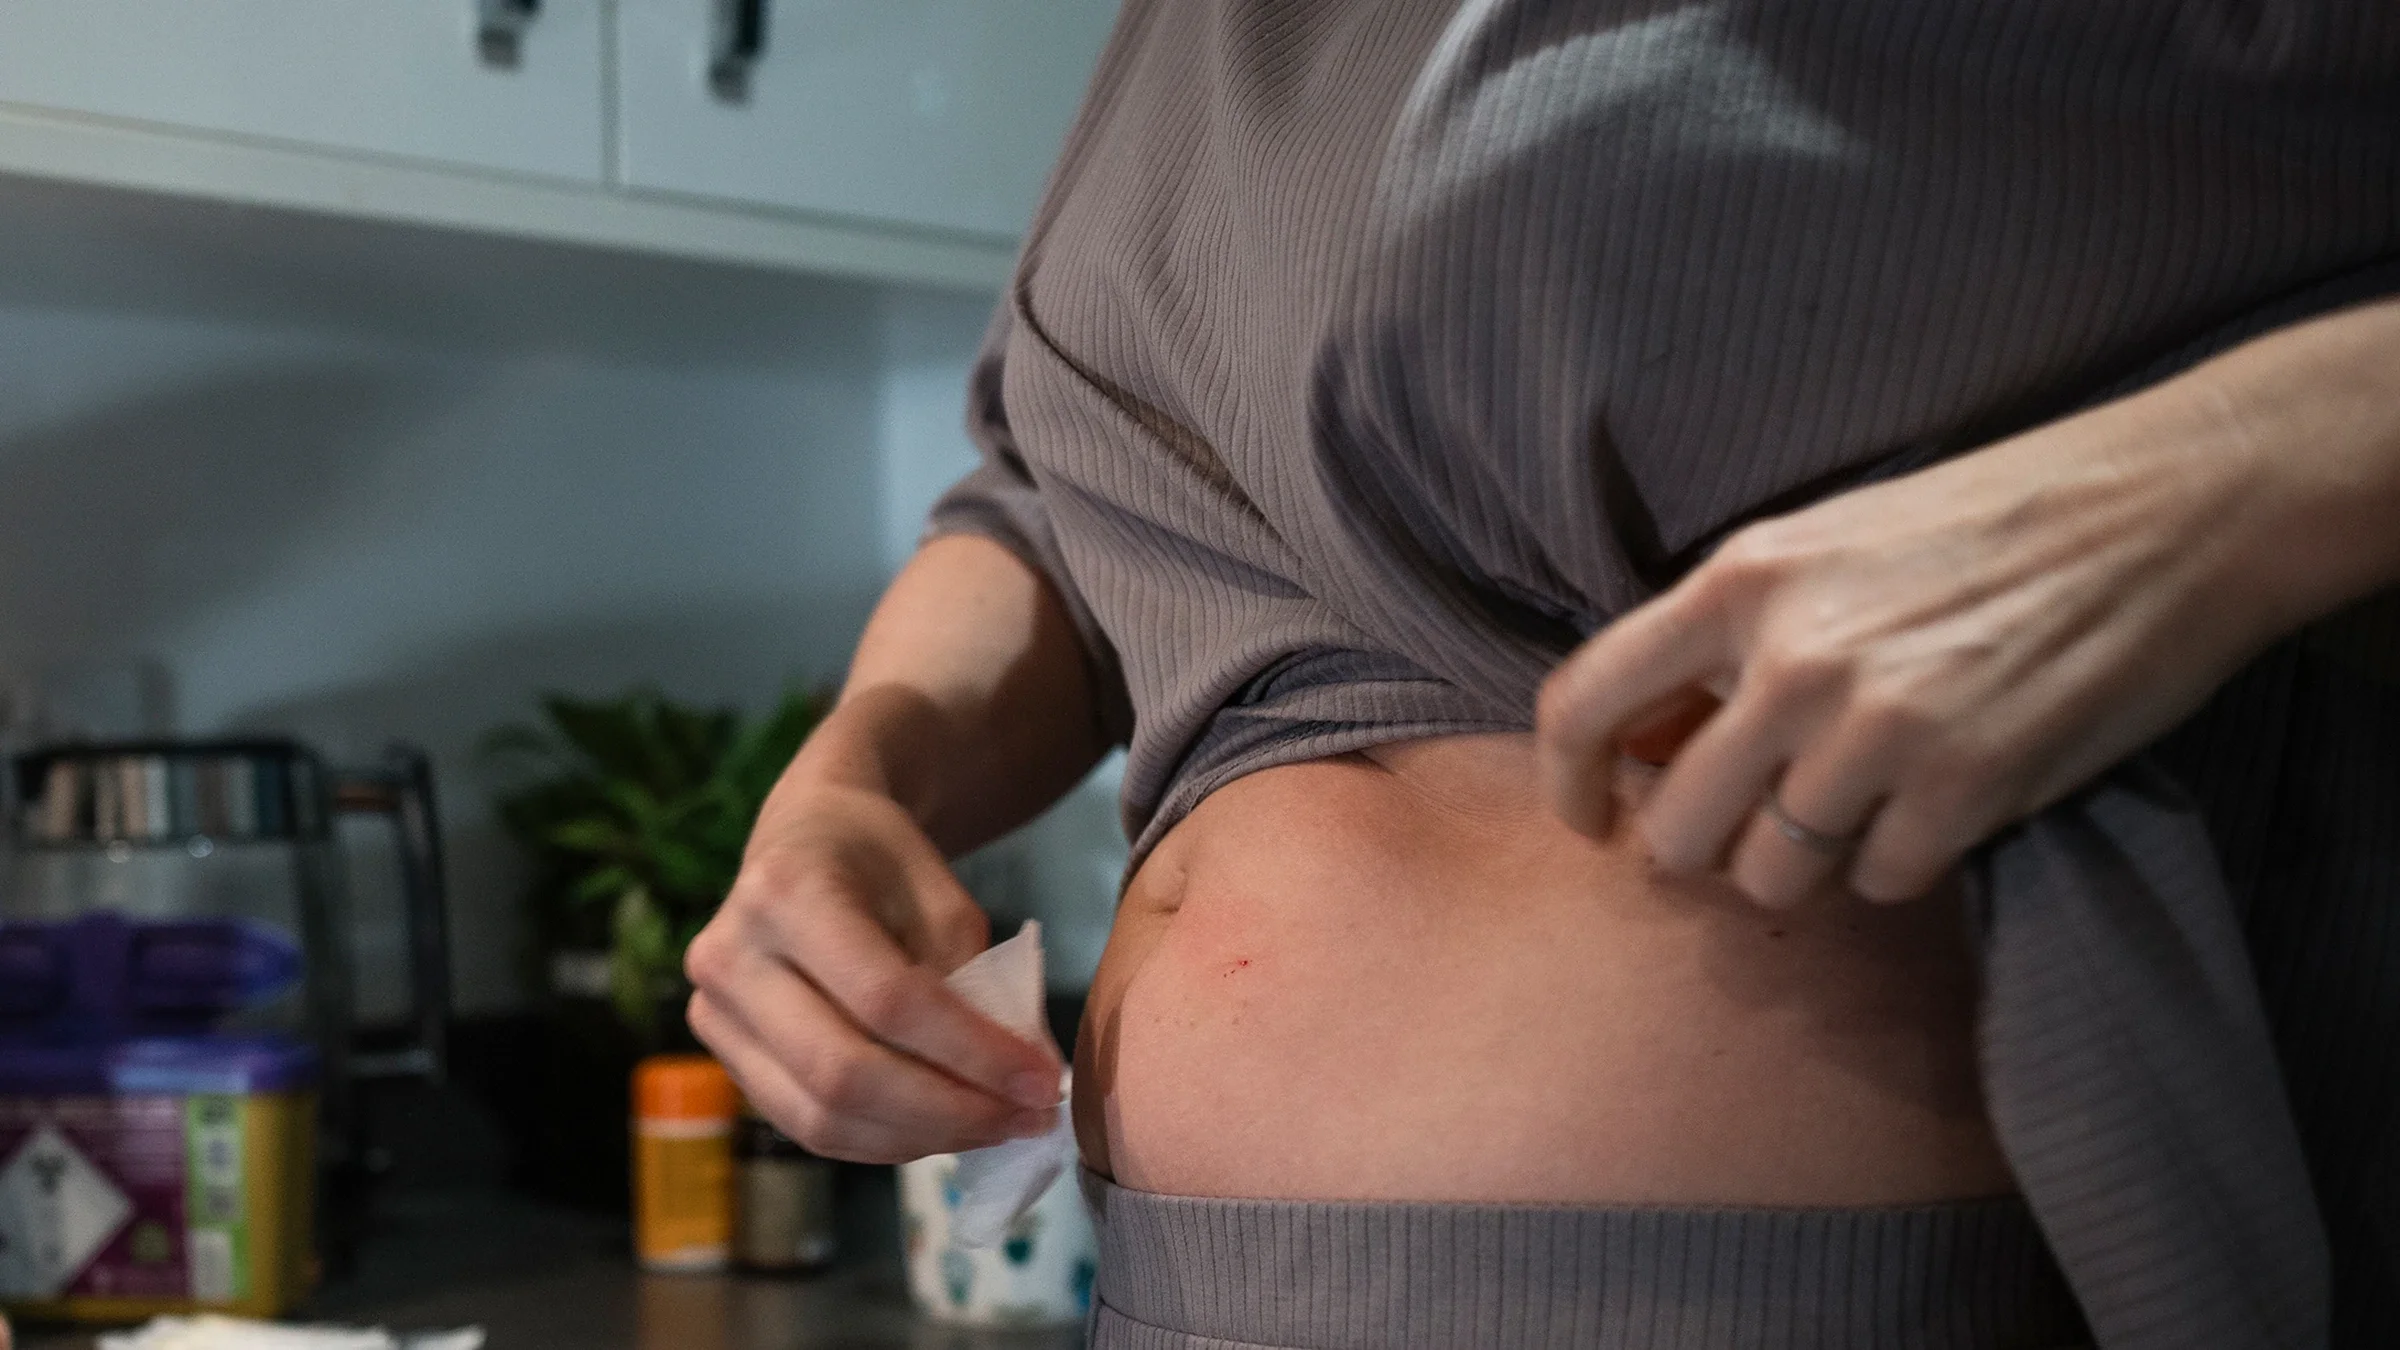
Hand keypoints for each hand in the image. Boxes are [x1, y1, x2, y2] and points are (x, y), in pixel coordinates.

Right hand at [685, 781, 1064, 1162]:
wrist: (805, 837)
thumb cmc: (880, 858)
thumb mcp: (943, 893)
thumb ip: (975, 981)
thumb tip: (1021, 1081)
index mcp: (787, 891)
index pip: (887, 999)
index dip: (972, 1052)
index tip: (1045, 1082)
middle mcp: (730, 956)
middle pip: (843, 1072)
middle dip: (950, 1112)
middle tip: (1028, 1119)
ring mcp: (714, 1013)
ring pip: (820, 1117)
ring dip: (921, 1139)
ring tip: (996, 1128)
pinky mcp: (724, 1054)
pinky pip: (806, 1125)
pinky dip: (883, 1139)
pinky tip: (943, 1127)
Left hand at [1535, 386, 2278, 906]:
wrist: (2159, 510)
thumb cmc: (1982, 521)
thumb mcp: (1822, 542)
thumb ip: (1729, 630)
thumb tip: (1650, 739)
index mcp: (1739, 582)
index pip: (1585, 701)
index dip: (1568, 782)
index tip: (1590, 818)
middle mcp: (1791, 660)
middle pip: (1677, 826)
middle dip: (1700, 848)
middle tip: (1745, 831)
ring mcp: (1877, 730)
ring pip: (1772, 873)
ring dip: (1804, 864)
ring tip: (1856, 809)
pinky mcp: (1964, 788)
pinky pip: (1878, 883)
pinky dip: (1897, 865)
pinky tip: (1935, 807)